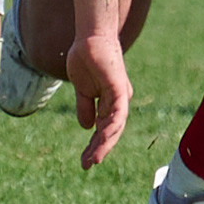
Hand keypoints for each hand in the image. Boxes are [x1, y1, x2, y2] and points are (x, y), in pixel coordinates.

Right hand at [67, 32, 130, 169]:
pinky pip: (118, 111)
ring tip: (93, 158)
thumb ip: (85, 106)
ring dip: (104, 143)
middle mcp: (118, 101)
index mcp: (110, 102)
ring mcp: (120, 95)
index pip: (103, 129)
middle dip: (99, 149)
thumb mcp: (82, 89)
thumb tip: (87, 128)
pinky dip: (111, 125)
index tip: (85, 161)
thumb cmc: (86, 59)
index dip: (95, 146)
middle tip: (87, 165)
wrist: (88, 38)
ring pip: (116, 125)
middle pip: (111, 131)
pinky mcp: (119, 88)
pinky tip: (102, 136)